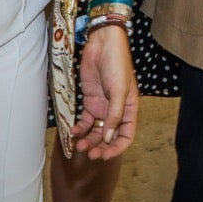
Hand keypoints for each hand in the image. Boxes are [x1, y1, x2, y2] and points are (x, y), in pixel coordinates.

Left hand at [70, 26, 137, 160]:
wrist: (102, 45)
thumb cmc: (117, 65)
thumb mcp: (119, 91)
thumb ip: (114, 115)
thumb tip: (109, 138)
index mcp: (129, 109)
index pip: (126, 135)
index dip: (117, 148)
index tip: (105, 156)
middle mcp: (116, 111)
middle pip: (109, 137)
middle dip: (100, 147)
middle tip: (90, 155)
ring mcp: (102, 106)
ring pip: (96, 131)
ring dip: (88, 140)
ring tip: (79, 146)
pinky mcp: (89, 101)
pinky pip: (85, 120)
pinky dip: (79, 128)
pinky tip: (73, 132)